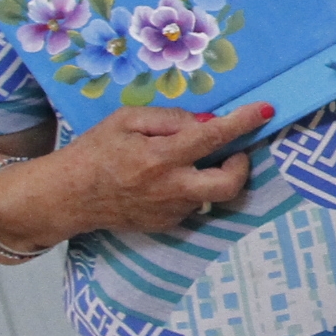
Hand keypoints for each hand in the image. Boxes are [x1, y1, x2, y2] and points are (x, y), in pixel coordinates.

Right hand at [42, 101, 269, 237]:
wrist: (69, 196)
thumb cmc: (96, 151)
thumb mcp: (127, 120)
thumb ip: (170, 119)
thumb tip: (206, 121)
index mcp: (161, 158)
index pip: (213, 138)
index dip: (243, 122)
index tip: (266, 110)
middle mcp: (171, 189)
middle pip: (229, 184)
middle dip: (242, 164)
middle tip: (233, 150)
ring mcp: (171, 212)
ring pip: (210, 195)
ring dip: (209, 175)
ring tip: (183, 161)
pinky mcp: (166, 225)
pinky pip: (192, 203)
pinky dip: (189, 187)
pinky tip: (164, 179)